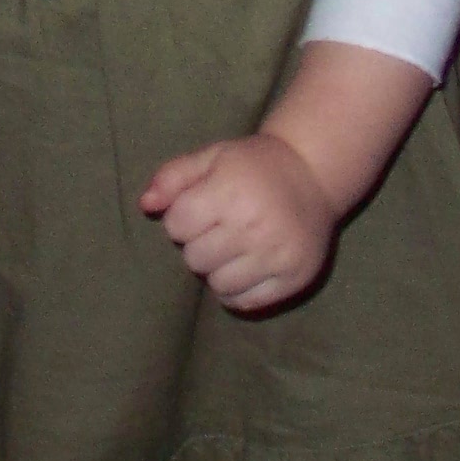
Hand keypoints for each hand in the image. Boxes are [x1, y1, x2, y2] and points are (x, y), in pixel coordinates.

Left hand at [138, 133, 337, 313]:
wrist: (314, 174)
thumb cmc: (254, 166)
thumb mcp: (212, 157)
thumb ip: (173, 177)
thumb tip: (146, 205)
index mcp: (230, 190)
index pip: (177, 225)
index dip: (182, 217)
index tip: (201, 207)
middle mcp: (254, 225)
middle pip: (194, 258)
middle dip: (198, 244)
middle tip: (218, 228)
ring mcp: (277, 255)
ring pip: (218, 285)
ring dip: (217, 269)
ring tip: (233, 248)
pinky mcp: (294, 278)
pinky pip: (246, 303)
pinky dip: (239, 290)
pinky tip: (247, 266)